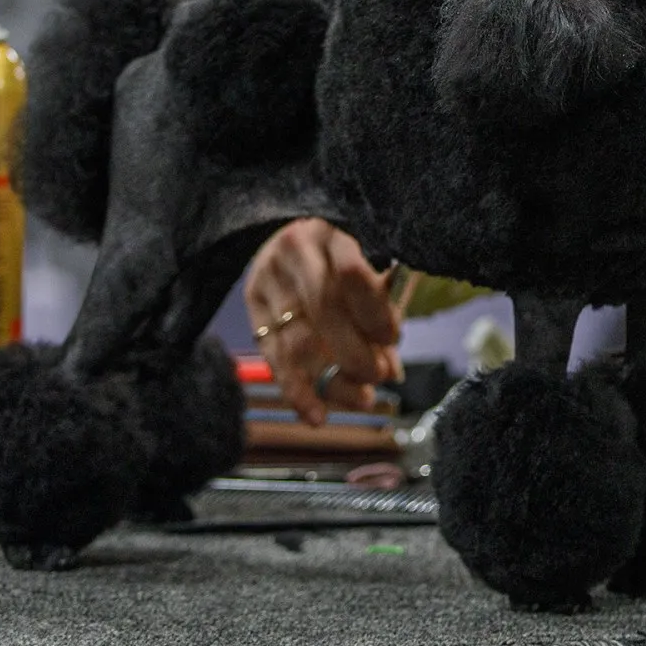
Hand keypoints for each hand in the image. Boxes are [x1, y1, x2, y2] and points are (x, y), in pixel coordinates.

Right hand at [244, 218, 403, 425]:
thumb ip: (381, 310)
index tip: (392, 338)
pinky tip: (316, 415)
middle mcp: (295, 248)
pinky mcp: (252, 302)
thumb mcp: (369, 263)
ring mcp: (268, 275)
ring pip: (298, 338)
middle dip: (355, 351)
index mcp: (332, 230)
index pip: (352, 272)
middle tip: (379, 375)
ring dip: (332, 378)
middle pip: (323, 308)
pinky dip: (297, 391)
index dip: (373, 311)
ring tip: (363, 400)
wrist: (292, 231)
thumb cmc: (344, 252)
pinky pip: (274, 355)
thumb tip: (393, 372)